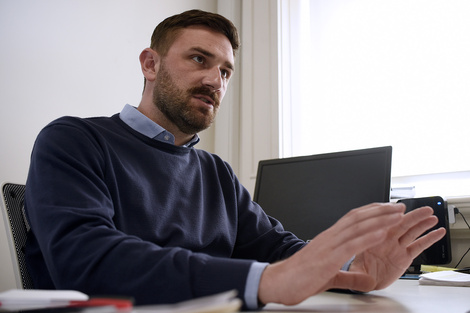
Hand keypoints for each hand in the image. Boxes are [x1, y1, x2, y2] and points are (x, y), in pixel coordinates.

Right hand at [258, 202, 408, 304]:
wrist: (279, 282)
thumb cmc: (299, 278)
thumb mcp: (329, 277)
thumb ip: (349, 278)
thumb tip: (367, 281)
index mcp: (329, 239)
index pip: (352, 219)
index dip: (371, 212)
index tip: (387, 208)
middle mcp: (329, 238)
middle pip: (358, 218)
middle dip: (381, 211)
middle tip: (399, 206)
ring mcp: (329, 246)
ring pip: (357, 227)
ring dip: (380, 220)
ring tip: (397, 215)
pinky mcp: (328, 259)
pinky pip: (351, 245)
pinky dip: (368, 238)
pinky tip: (382, 233)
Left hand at [343, 205, 445, 290]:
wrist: (365, 278)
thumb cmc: (359, 270)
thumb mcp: (354, 271)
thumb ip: (358, 274)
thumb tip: (363, 279)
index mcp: (371, 238)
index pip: (381, 225)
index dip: (390, 216)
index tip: (399, 211)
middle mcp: (385, 240)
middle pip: (400, 224)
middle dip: (413, 216)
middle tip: (425, 209)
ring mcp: (396, 247)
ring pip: (411, 232)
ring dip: (422, 224)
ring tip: (433, 216)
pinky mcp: (405, 257)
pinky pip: (418, 246)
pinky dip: (429, 239)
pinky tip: (438, 232)